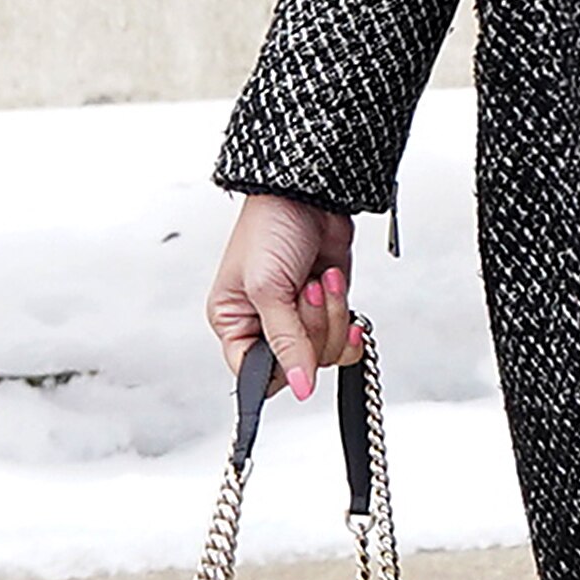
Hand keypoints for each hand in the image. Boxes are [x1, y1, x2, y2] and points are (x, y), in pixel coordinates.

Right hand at [208, 193, 358, 398]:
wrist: (310, 193)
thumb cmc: (271, 227)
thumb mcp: (268, 288)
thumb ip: (285, 342)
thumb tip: (299, 386)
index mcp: (233, 321)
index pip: (253, 374)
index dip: (280, 371)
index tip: (298, 359)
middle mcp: (263, 323)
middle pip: (298, 365)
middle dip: (312, 327)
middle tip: (305, 290)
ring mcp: (298, 316)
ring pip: (325, 352)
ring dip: (330, 314)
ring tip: (320, 280)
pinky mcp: (326, 307)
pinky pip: (343, 336)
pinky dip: (346, 314)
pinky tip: (334, 285)